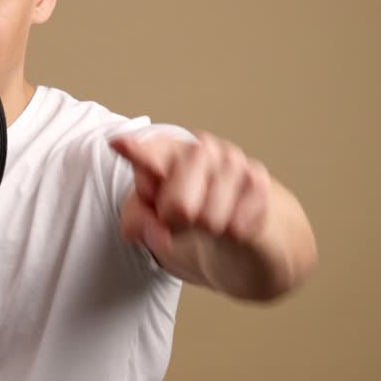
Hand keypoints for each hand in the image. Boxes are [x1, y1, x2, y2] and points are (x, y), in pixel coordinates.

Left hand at [108, 131, 271, 255]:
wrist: (239, 231)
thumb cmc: (187, 216)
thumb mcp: (151, 220)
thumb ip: (140, 222)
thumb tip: (158, 233)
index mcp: (166, 151)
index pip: (150, 153)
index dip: (137, 154)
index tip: (119, 145)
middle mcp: (200, 149)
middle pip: (178, 205)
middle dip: (176, 225)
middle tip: (178, 220)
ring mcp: (233, 163)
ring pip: (209, 220)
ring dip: (207, 231)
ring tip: (209, 220)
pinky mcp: (260, 184)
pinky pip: (237, 227)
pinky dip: (232, 235)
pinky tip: (232, 223)